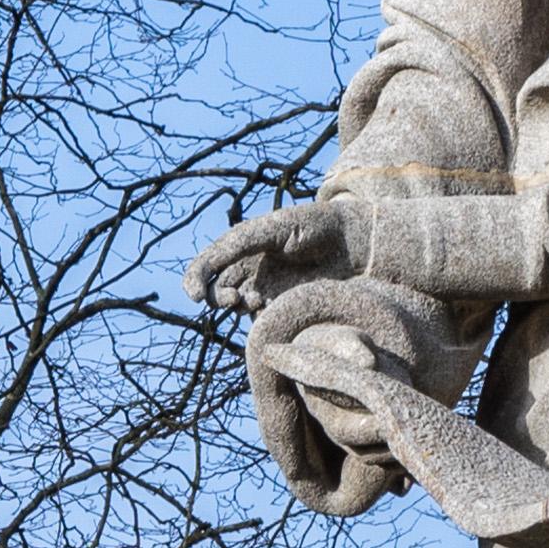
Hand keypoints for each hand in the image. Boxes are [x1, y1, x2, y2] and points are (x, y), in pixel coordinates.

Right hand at [192, 196, 359, 311]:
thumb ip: (239, 244)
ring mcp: (267, 289)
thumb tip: (209, 267)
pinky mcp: (285, 307)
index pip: (206, 266)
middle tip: (232, 300)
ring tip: (254, 301)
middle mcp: (251, 269)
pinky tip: (270, 308)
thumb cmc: (315, 227)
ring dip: (237, 307)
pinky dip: (258, 319)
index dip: (194, 280)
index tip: (195, 295)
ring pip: (236, 307)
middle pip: (216, 290)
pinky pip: (261, 320)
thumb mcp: (273, 229)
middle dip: (216, 298)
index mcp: (243, 246)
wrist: (354, 244)